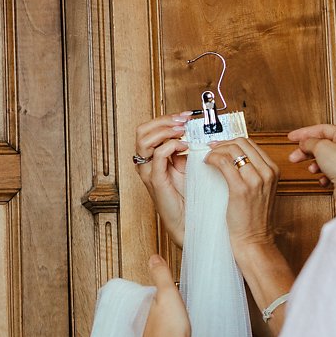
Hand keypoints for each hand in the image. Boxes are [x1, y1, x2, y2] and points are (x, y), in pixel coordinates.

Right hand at [133, 111, 193, 245]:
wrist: (189, 220)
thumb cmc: (189, 196)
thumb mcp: (187, 166)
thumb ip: (185, 150)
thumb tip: (193, 132)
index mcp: (151, 157)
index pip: (149, 128)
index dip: (166, 118)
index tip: (186, 116)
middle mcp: (145, 162)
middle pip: (142, 130)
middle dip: (164, 121)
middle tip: (183, 122)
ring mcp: (148, 171)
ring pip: (145, 140)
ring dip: (165, 131)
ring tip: (182, 132)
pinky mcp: (156, 180)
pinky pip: (157, 155)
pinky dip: (170, 146)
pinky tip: (184, 146)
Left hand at [138, 255, 192, 336]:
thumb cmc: (171, 329)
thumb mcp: (168, 294)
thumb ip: (161, 275)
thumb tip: (153, 258)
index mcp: (133, 312)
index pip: (138, 300)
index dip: (152, 298)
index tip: (162, 299)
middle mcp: (130, 329)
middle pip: (140, 316)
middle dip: (150, 315)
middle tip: (167, 315)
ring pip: (143, 332)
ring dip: (152, 331)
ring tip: (167, 328)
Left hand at [205, 137, 277, 251]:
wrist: (253, 239)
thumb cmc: (252, 217)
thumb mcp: (259, 190)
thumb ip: (252, 172)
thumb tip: (232, 156)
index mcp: (273, 170)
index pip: (250, 144)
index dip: (231, 142)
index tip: (219, 147)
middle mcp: (267, 172)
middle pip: (241, 143)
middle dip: (222, 144)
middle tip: (210, 151)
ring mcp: (256, 180)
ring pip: (232, 150)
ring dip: (215, 151)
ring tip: (208, 159)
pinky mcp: (241, 189)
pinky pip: (223, 162)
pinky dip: (212, 159)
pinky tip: (207, 164)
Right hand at [287, 124, 335, 211]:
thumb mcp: (321, 147)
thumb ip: (309, 142)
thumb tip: (304, 142)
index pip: (322, 129)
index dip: (304, 132)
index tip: (292, 137)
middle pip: (322, 145)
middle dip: (306, 152)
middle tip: (293, 156)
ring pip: (325, 160)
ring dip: (314, 164)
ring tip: (311, 170)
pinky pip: (330, 172)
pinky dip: (323, 175)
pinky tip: (323, 179)